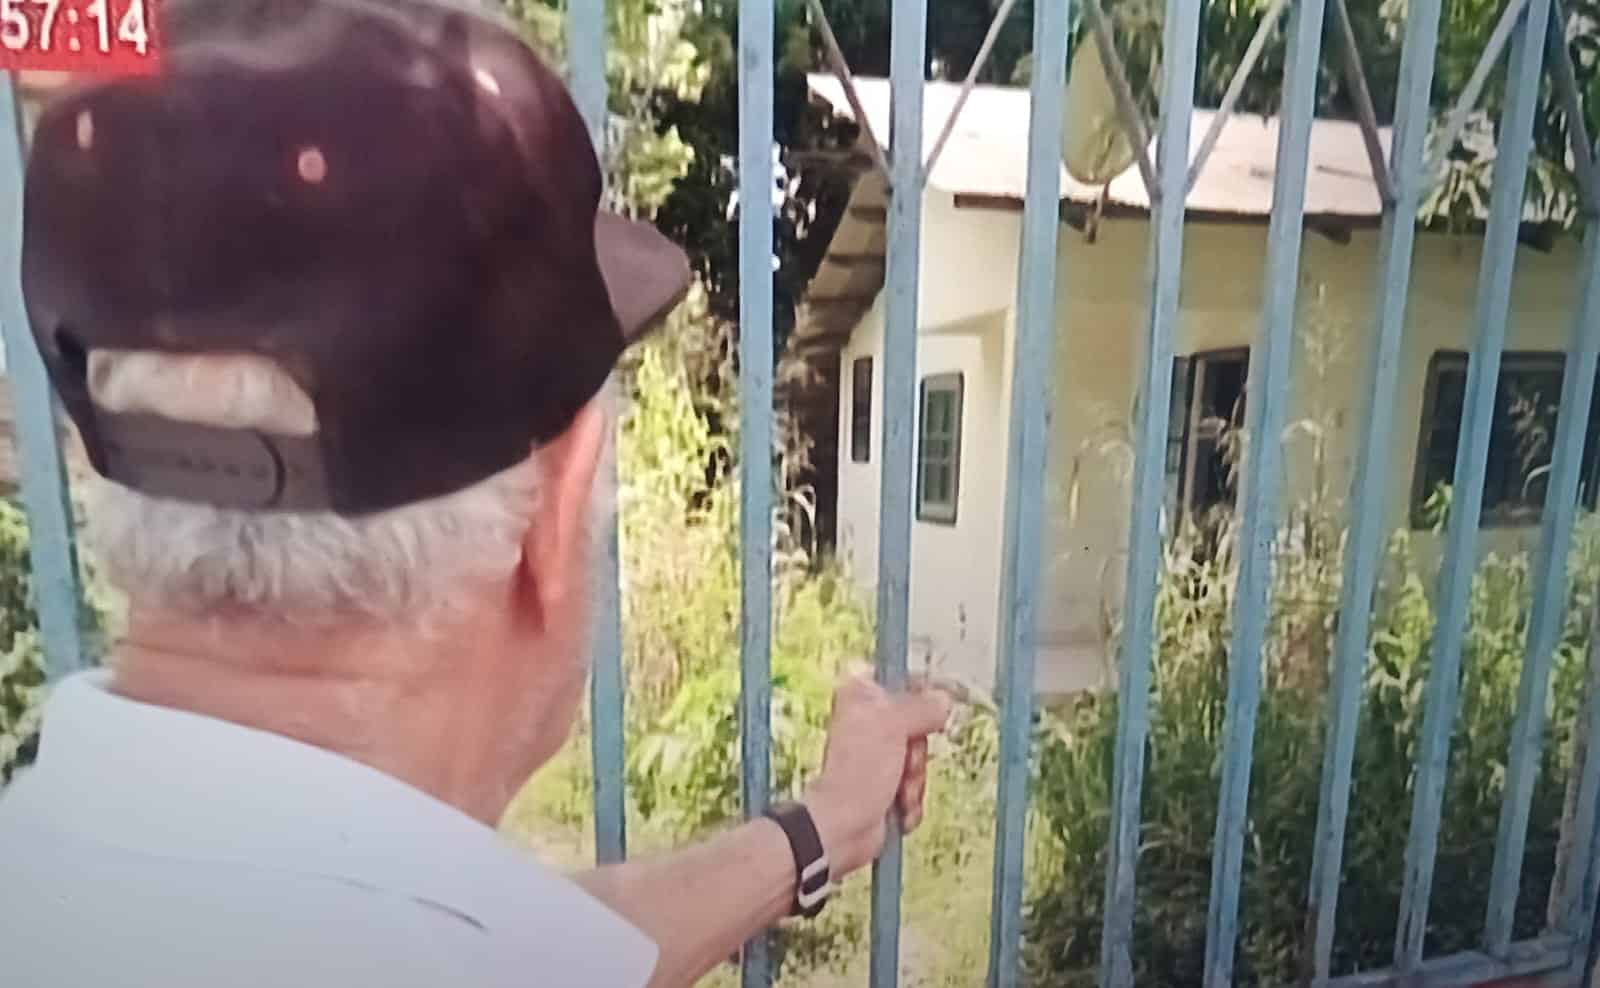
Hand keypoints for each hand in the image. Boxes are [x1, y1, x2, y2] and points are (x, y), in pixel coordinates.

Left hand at [802, 671, 951, 877]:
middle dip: (918, 754)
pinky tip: (898, 808)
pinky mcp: (883, 786)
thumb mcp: (894, 724)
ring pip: (919, 760)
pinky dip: (911, 802)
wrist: (844, 826)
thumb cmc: (860, 770)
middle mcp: (867, 723)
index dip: (926, 701)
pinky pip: (914, 787)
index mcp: (862, 696)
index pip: (907, 684)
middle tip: (904, 763)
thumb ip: (923, 706)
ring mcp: (876, 756)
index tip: (935, 716)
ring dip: (915, 782)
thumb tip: (944, 699)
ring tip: (898, 791)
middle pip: (920, 727)